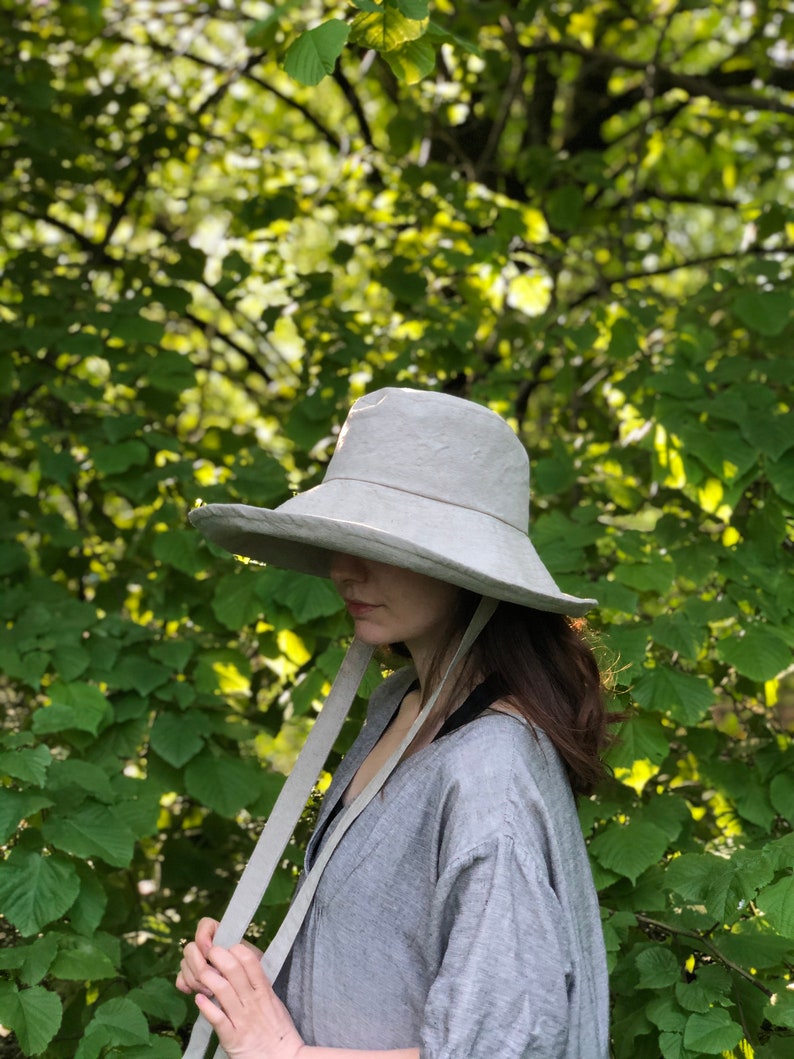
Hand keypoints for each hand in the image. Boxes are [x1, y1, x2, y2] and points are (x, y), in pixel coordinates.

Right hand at [176, 918, 262, 996]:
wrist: (251, 991)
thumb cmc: (253, 971)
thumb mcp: (251, 958)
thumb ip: (237, 950)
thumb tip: (219, 950)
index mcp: (219, 934)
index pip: (204, 925)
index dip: (202, 937)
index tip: (210, 952)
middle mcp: (205, 946)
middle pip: (190, 948)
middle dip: (199, 965)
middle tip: (214, 977)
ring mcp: (196, 962)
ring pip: (184, 965)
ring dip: (196, 979)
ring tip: (211, 991)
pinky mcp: (191, 978)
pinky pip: (180, 980)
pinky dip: (186, 985)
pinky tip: (194, 991)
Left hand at [194, 943, 303, 1058]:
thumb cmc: (278, 1031)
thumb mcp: (273, 1002)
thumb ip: (260, 986)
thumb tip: (246, 969)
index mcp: (264, 991)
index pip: (250, 960)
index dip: (235, 949)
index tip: (226, 948)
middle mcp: (252, 1002)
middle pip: (233, 970)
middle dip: (217, 956)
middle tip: (208, 953)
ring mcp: (242, 1019)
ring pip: (222, 990)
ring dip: (207, 978)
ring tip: (200, 974)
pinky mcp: (232, 1038)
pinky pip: (217, 1019)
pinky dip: (205, 1007)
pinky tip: (198, 999)